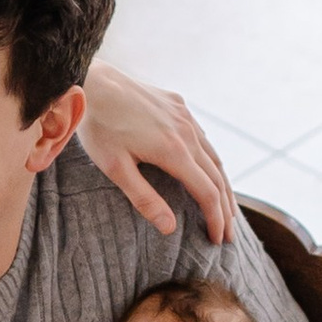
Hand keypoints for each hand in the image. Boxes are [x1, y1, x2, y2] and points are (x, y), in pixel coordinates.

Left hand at [80, 61, 236, 244]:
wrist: (93, 81)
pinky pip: (203, 137)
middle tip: (228, 234)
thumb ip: (144, 199)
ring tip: (224, 207)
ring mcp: (185, 116)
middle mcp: (187, 132)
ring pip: (214, 156)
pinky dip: (211, 160)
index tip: (218, 239)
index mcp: (174, 151)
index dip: (216, 219)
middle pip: (218, 177)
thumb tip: (170, 228)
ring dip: (222, 185)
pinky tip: (207, 170)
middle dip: (225, 209)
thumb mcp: (115, 168)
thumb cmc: (99, 127)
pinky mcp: (179, 105)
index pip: (207, 193)